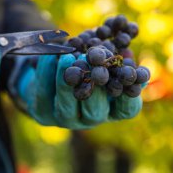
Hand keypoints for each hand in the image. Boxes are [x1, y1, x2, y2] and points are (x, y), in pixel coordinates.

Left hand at [18, 54, 141, 128]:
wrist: (50, 75)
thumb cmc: (84, 64)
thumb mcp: (100, 59)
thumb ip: (113, 59)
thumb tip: (126, 54)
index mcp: (110, 109)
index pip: (126, 110)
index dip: (130, 96)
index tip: (128, 75)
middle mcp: (90, 119)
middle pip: (96, 112)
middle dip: (95, 87)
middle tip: (94, 63)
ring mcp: (65, 119)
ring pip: (67, 107)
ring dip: (68, 81)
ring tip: (68, 58)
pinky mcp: (43, 113)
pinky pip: (44, 93)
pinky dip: (47, 72)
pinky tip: (51, 56)